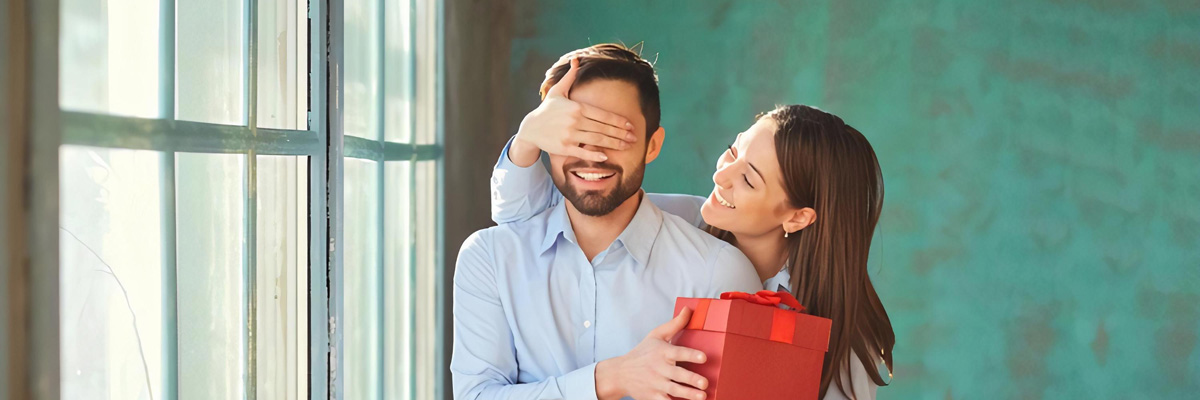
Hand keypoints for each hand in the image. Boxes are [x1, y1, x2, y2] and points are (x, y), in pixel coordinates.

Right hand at [508, 57, 636, 166]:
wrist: (531, 128)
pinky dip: (594, 155)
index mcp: (577, 107)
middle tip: (634, 137)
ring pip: (597, 140)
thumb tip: (577, 59)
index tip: (630, 125)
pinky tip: (605, 157)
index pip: (603, 115)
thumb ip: (570, 77)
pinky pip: (582, 152)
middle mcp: (575, 121)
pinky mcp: (564, 148)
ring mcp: (570, 135)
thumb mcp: (557, 91)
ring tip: (627, 146)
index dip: (618, 121)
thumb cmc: (547, 109)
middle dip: (621, 133)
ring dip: (614, 143)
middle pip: (603, 128)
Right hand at [595, 308, 709, 399]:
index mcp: (662, 352)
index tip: (703, 357)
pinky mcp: (652, 396)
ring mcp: (656, 383)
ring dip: (688, 394)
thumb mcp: (656, 335)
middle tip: (704, 382)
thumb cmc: (642, 352)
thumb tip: (689, 309)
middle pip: (677, 374)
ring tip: (701, 396)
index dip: (691, 355)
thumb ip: (675, 324)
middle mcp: (659, 368)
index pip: (678, 352)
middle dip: (691, 379)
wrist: (620, 373)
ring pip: (674, 390)